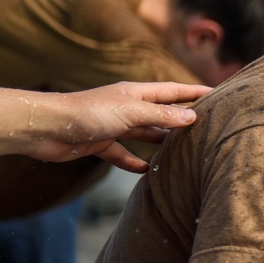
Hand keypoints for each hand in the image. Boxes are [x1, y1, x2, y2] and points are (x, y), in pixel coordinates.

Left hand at [0, 82, 210, 171]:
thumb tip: (192, 118)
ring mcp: (114, 126)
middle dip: (182, 118)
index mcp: (136, 93)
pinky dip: (135, 162)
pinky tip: (147, 171)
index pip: (173, 91)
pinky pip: (124, 154)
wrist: (46, 127)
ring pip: (146, 134)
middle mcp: (127, 107)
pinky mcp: (101, 143)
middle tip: (207, 125)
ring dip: (163, 141)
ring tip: (185, 150)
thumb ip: (162, 116)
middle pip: (162, 112)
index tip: (217, 94)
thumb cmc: (87, 113)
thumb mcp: (131, 112)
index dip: (195, 93)